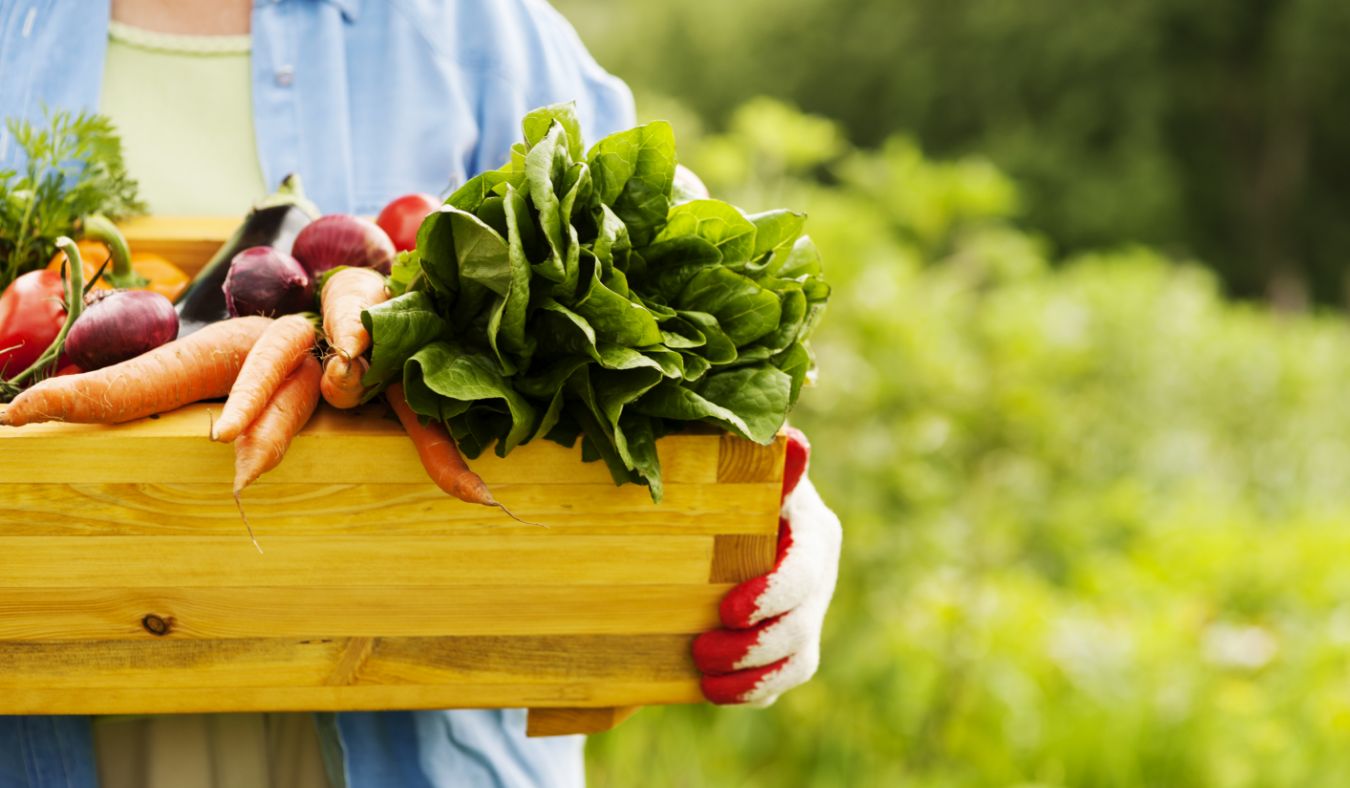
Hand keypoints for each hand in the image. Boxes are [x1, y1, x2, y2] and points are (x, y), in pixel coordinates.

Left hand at [692, 427, 841, 705]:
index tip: (727, 611)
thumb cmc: (727, 483)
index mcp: (811, 530)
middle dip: (753, 645)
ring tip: (705, 677)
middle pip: (801, 623)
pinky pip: (785, 679)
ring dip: (752, 675)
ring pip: (799, 659)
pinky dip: (752, 690)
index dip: (771, 595)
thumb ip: (764, 462)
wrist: (719, 517)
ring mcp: (809, 611)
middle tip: (701, 650)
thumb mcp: (742, 469)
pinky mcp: (794, 643)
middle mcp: (819, 574)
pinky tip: (715, 690)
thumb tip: (793, 440)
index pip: (802, 571)